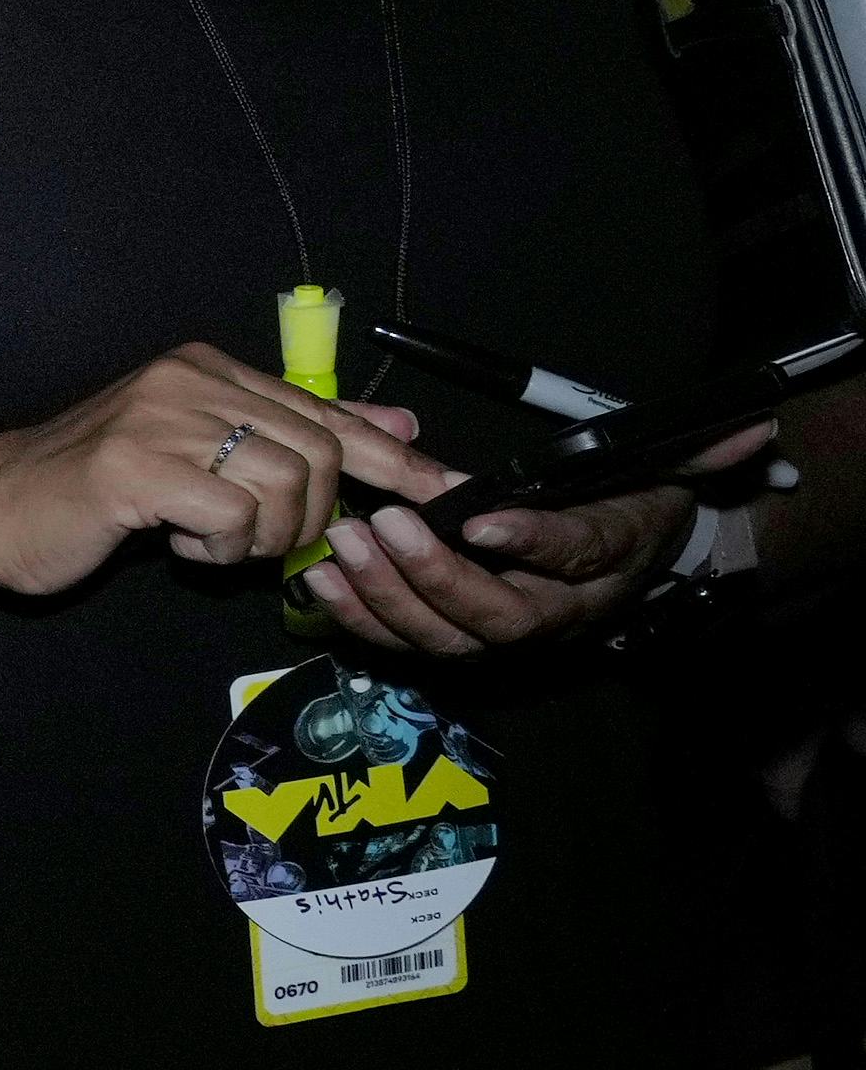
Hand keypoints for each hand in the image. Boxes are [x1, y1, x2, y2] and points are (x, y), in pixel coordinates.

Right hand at [0, 342, 452, 594]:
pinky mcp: (132, 469)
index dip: (391, 457)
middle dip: (309, 517)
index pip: (325, 411)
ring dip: (261, 539)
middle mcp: (187, 380)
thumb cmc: (94, 490)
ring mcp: (157, 419)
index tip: (442, 491)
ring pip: (281, 489)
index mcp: (206, 369)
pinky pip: (230, 520)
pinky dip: (217, 551)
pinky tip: (177, 545)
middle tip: (264, 544)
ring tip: (211, 542)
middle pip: (315, 453)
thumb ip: (289, 436)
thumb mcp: (200, 454)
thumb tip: (399, 428)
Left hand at [306, 420, 767, 654]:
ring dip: (384, 597)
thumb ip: (702, 452)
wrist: (631, 561)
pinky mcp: (455, 638)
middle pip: (495, 616)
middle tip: (380, 524)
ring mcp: (502, 635)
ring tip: (340, 546)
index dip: (530, 543)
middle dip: (433, 575)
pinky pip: (405, 642)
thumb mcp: (668, 473)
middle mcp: (555, 613)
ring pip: (444, 639)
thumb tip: (751, 428)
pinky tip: (319, 578)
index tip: (482, 519)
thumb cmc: (633, 506)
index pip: (572, 556)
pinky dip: (359, 616)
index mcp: (604, 566)